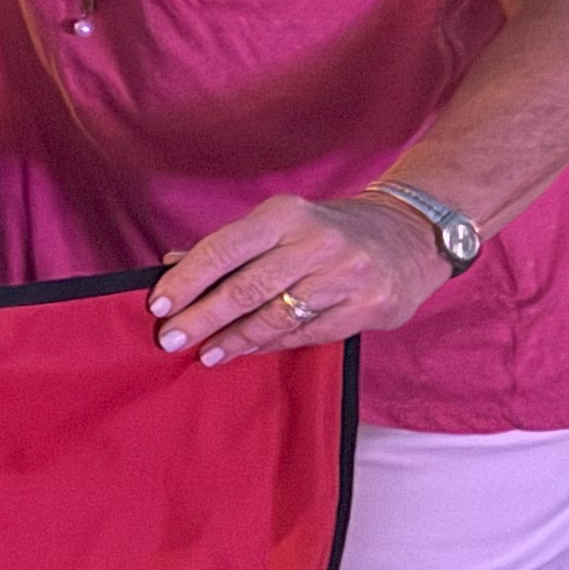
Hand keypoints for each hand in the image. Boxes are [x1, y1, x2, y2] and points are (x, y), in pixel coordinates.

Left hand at [149, 194, 448, 367]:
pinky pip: (308, 333)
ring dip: (235, 339)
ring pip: (276, 316)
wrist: (410, 235)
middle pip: (246, 288)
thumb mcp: (281, 224)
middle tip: (170, 339)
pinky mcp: (368, 306)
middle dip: (202, 317)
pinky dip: (272, 344)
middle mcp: (315, 242)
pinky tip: (247, 351)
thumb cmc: (328, 231)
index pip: (223, 249)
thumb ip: (229, 247)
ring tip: (206, 353)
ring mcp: (345, 276)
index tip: (158, 306)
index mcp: (285, 215)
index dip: (187, 281)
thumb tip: (171, 265)